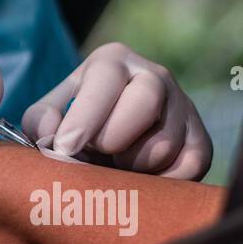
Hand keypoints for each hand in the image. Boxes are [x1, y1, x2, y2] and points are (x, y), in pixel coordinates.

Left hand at [22, 42, 210, 179]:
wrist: (112, 137)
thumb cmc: (76, 123)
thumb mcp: (51, 114)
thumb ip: (40, 121)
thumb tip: (55, 134)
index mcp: (113, 61)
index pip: (106, 79)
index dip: (85, 116)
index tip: (66, 147)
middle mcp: (154, 75)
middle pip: (145, 101)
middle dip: (113, 136)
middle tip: (97, 151)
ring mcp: (184, 107)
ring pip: (164, 144)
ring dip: (132, 166)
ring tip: (117, 161)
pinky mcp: (202, 141)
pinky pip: (187, 168)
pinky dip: (159, 182)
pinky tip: (140, 175)